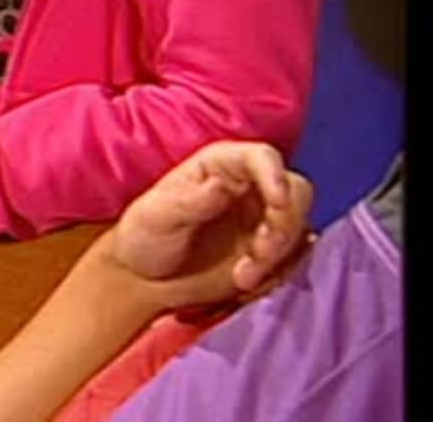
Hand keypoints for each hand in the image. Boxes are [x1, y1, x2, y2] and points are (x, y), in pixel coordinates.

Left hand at [103, 140, 314, 311]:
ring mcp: (264, 219)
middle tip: (258, 254)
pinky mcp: (272, 251)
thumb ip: (189, 202)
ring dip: (279, 257)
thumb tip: (220, 185)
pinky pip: (296, 259)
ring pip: (298, 229)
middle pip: (295, 192)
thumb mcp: (156, 218)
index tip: (278, 204)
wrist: (146, 281)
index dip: (275, 176)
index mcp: (220, 165)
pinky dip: (280, 274)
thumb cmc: (144, 238)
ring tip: (241, 279)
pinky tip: (247, 285)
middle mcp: (250, 186)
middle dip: (283, 226)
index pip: (261, 157)